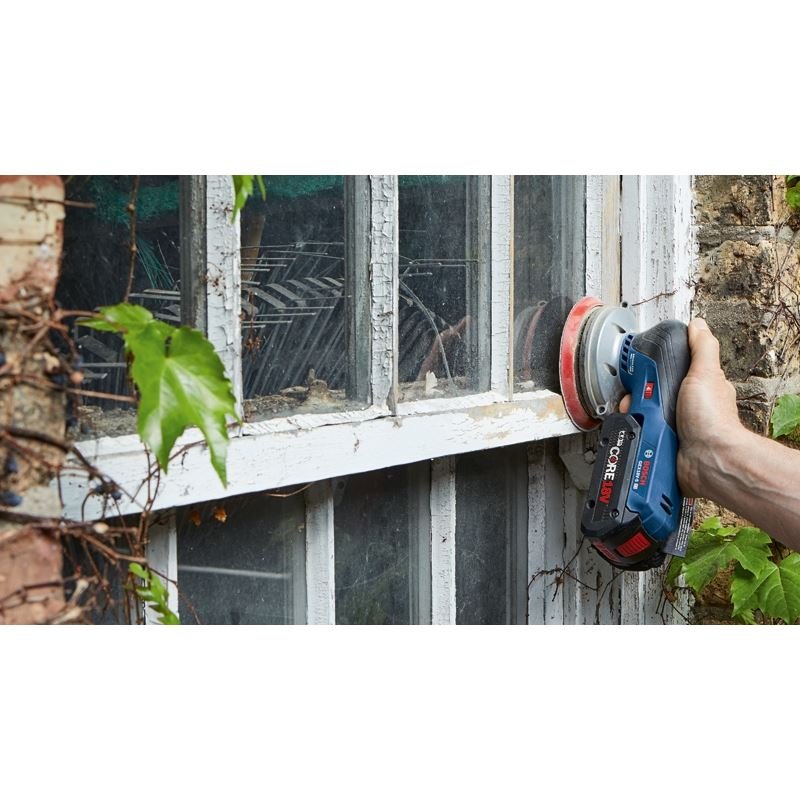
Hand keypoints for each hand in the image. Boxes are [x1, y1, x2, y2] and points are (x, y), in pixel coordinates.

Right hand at [619, 318, 743, 497]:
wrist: (709, 461)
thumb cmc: (713, 420)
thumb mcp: (707, 374)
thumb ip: (702, 349)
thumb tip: (698, 325)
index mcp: (694, 391)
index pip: (663, 376)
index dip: (648, 374)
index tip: (637, 375)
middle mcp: (683, 411)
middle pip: (647, 398)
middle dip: (635, 399)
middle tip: (634, 401)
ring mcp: (672, 431)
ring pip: (640, 418)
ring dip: (632, 418)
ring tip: (636, 419)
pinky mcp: (663, 448)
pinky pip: (640, 439)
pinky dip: (634, 437)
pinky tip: (635, 434)